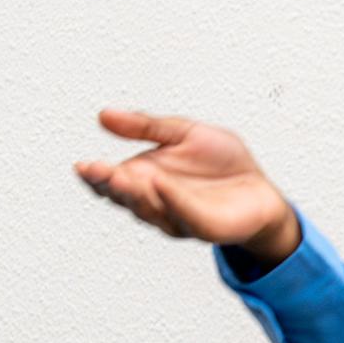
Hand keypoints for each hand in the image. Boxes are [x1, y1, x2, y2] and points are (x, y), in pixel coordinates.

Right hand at [74, 108, 300, 264]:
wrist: (261, 187)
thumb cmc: (223, 163)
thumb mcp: (183, 132)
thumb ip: (146, 127)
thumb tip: (104, 115)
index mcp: (144, 178)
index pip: (111, 181)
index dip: (95, 176)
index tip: (82, 166)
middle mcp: (156, 201)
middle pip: (125, 198)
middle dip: (110, 185)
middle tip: (97, 171)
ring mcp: (178, 218)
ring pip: (151, 210)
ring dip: (135, 193)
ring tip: (122, 175)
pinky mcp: (205, 227)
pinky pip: (186, 214)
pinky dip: (172, 199)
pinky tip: (160, 184)